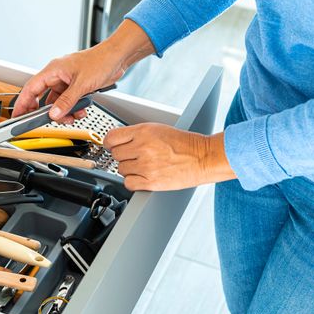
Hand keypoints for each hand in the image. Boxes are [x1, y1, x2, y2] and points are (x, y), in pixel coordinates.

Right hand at [12, 19, 154, 121]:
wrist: (117, 57)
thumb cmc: (100, 61)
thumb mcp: (82, 84)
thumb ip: (66, 101)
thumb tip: (54, 113)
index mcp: (53, 70)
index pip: (31, 88)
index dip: (22, 103)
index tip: (17, 115)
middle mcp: (57, 76)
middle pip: (43, 98)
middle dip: (48, 112)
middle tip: (50, 121)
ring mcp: (66, 82)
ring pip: (57, 102)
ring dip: (64, 112)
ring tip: (73, 115)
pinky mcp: (75, 86)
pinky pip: (68, 102)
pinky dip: (73, 109)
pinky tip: (81, 110)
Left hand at [105, 123, 235, 190]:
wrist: (203, 158)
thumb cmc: (184, 144)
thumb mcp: (158, 129)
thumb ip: (136, 134)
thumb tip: (117, 141)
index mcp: (143, 132)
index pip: (111, 138)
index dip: (110, 143)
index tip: (112, 145)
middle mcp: (143, 148)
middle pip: (115, 154)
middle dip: (124, 155)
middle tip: (135, 156)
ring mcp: (146, 166)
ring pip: (121, 169)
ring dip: (129, 169)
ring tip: (144, 165)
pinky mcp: (151, 182)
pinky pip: (128, 183)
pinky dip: (133, 181)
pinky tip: (142, 176)